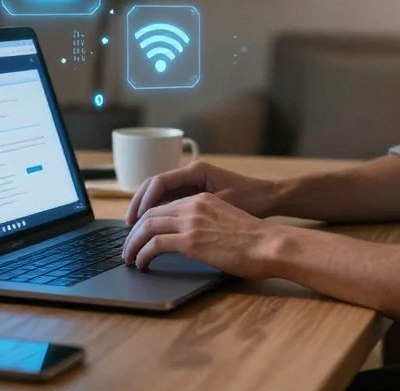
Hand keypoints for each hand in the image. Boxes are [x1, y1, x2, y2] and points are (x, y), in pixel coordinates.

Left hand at [121, 191, 280, 276]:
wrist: (269, 244)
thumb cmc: (255, 240)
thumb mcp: (225, 221)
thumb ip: (205, 223)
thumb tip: (192, 240)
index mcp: (202, 199)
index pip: (163, 205)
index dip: (146, 220)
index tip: (138, 234)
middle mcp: (193, 205)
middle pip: (150, 214)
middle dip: (134, 232)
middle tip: (127, 248)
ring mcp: (191, 222)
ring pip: (146, 227)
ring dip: (133, 244)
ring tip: (129, 258)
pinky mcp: (190, 240)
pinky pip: (154, 244)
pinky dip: (142, 254)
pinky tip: (142, 264)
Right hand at [123, 160, 277, 224]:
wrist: (271, 197)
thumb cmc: (251, 199)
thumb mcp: (222, 204)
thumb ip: (194, 209)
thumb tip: (164, 218)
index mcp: (196, 172)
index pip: (159, 182)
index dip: (144, 201)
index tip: (135, 218)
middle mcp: (191, 174)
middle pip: (154, 186)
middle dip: (139, 204)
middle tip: (128, 224)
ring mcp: (193, 183)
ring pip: (160, 194)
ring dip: (147, 209)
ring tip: (135, 228)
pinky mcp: (196, 193)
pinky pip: (171, 201)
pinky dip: (159, 212)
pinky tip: (153, 227)